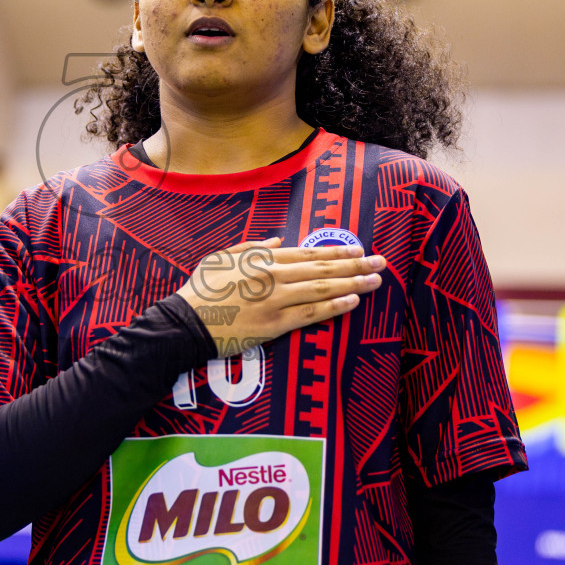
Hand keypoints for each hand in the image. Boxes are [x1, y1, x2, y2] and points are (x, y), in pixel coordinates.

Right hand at [176, 237, 385, 357]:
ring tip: (375, 280)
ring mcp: (275, 300)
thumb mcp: (222, 258)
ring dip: (353, 284)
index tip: (356, 250)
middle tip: (380, 262)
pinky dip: (334, 307)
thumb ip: (252, 247)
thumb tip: (276, 240)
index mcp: (262, 258)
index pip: (307, 253)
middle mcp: (273, 275)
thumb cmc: (201, 290)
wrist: (185, 323)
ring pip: (322, 289)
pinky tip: (353, 301)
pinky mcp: (274, 324)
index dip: (335, 252)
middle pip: (322, 269)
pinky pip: (311, 314)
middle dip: (354, 265)